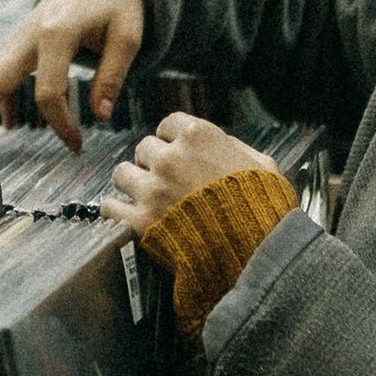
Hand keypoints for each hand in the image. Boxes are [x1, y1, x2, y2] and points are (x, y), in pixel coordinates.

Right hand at [0, 0, 147, 153]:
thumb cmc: (119, 0)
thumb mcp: (128, 35)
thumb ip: (112, 76)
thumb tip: (98, 116)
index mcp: (57, 32)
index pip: (48, 92)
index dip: (61, 124)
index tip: (77, 144)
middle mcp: (29, 33)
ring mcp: (21, 34)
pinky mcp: (21, 37)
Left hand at [110, 114, 270, 229]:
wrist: (258, 252)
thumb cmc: (265, 209)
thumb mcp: (264, 165)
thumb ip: (236, 148)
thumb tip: (222, 144)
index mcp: (199, 136)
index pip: (168, 124)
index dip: (173, 140)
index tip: (178, 152)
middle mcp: (171, 158)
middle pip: (144, 148)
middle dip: (154, 162)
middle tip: (165, 180)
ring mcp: (154, 189)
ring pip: (121, 173)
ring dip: (132, 183)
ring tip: (144, 196)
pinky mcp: (141, 220)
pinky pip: (110, 207)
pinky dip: (116, 211)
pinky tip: (127, 215)